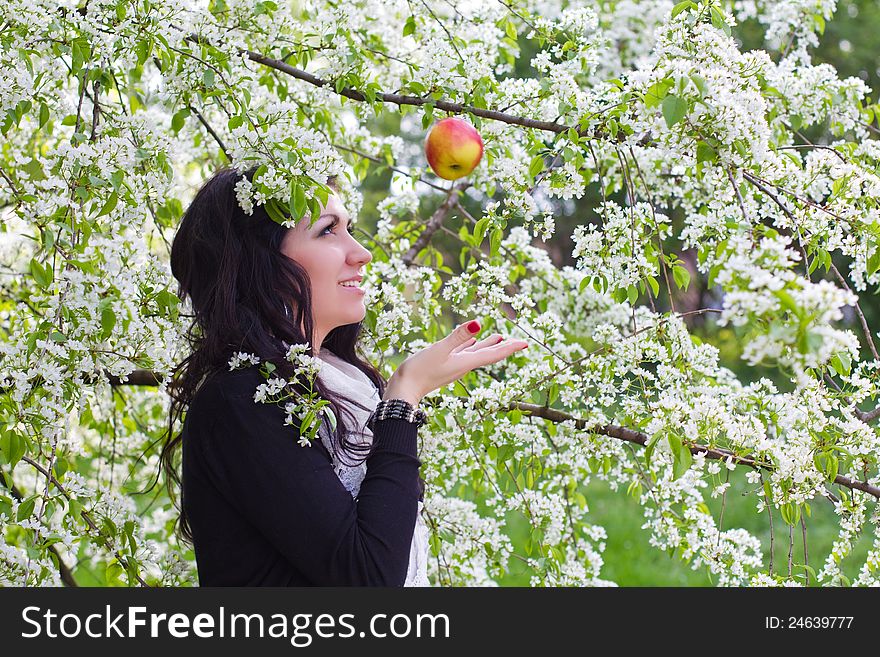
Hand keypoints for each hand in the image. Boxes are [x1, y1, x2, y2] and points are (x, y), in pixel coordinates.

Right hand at [384, 320, 528, 403]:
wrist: (402, 391)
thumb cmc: (419, 371)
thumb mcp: (439, 350)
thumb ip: (457, 337)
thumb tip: (478, 323)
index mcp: (466, 362)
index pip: (493, 354)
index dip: (510, 348)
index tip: (526, 344)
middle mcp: (463, 365)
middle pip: (489, 354)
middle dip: (504, 347)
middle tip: (519, 342)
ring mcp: (453, 366)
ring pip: (476, 353)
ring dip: (488, 345)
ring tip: (499, 338)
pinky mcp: (443, 365)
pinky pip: (462, 353)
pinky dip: (469, 346)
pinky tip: (470, 342)